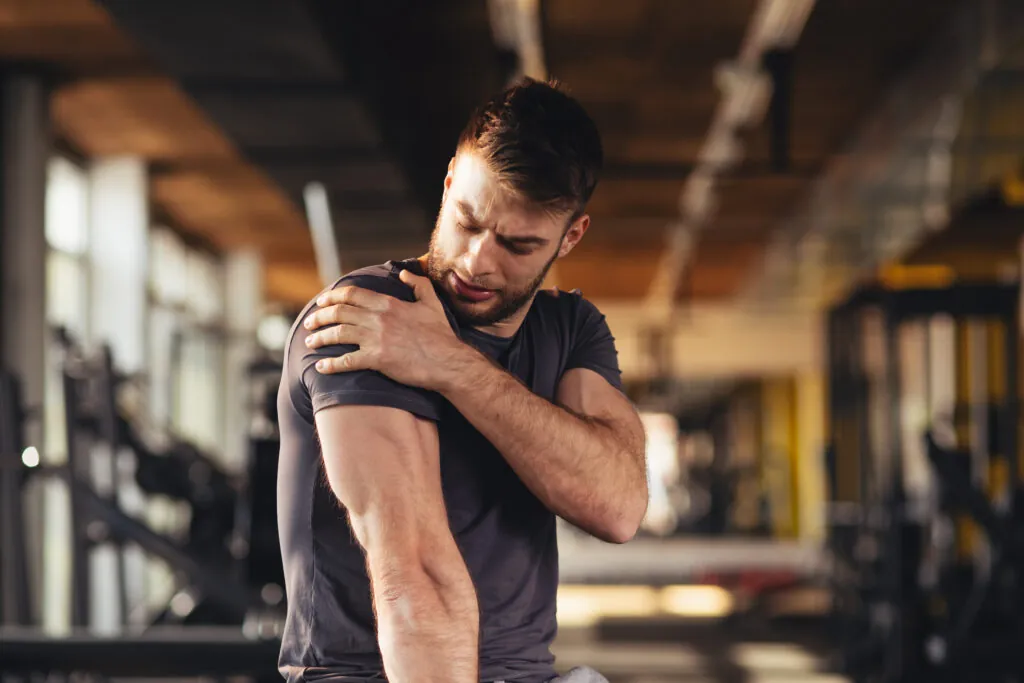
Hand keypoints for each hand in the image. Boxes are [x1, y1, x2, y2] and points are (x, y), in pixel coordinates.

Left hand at [302, 270, 466, 391]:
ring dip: (320, 337)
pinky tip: (321, 367)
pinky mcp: (377, 360)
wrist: (448, 361)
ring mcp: (376, 339)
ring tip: (310, 342)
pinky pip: (347, 361)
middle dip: (319, 316)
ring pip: (338, 334)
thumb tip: (404, 273)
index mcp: (388, 304)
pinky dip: (331, 365)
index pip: (352, 294)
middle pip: (339, 312)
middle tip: (310, 322)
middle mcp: (378, 319)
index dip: (332, 296)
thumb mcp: (431, 303)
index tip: (321, 301)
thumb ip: (417, 284)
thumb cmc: (440, 334)